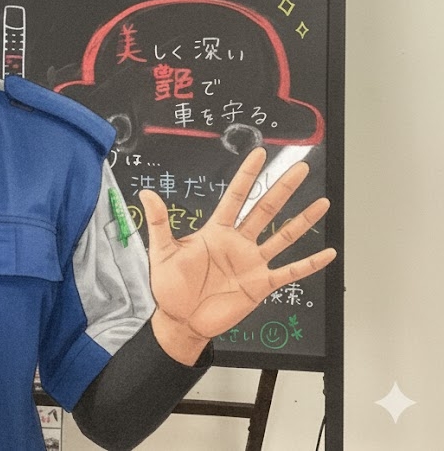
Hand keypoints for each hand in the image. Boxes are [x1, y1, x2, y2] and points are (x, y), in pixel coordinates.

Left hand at [140, 147, 336, 363]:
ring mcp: (252, 263)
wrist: (180, 321)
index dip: (247, 176)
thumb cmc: (170, 287)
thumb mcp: (162, 251)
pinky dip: (310, 264)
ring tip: (323, 202)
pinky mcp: (260, 285)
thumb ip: (159, 223)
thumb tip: (146, 193)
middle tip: (300, 167)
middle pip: (265, 210)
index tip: (260, 154)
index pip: (235, 197)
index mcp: (216, 231)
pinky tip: (329, 253)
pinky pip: (290, 272)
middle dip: (282, 188)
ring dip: (303, 220)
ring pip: (283, 236)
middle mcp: (238, 242)